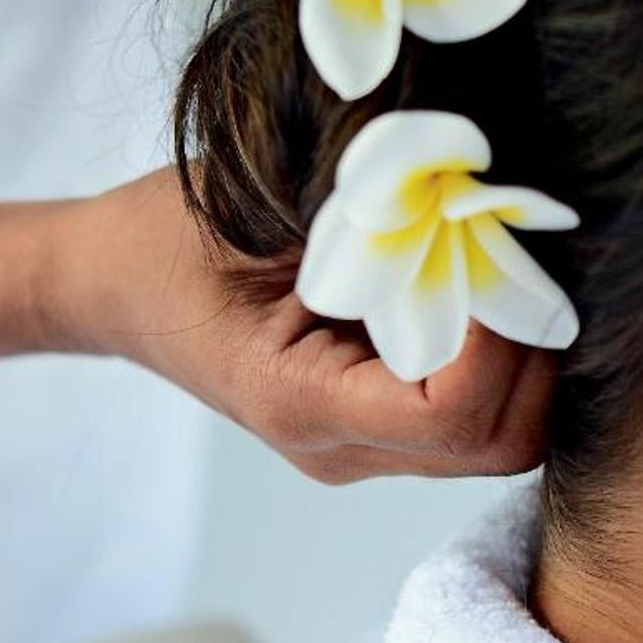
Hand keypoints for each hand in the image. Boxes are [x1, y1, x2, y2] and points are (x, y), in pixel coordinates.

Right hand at [40, 166, 556, 483]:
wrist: (109, 281)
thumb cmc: (165, 236)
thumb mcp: (251, 204)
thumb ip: (361, 216)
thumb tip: (471, 191)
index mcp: (300, 405)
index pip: (452, 415)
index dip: (497, 340)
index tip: (486, 251)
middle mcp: (339, 451)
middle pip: (498, 444)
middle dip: (533, 356)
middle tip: (517, 259)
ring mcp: (360, 450)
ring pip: (498, 439)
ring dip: (525, 360)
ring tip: (501, 270)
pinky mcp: (376, 428)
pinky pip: (472, 418)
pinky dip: (500, 362)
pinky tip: (478, 290)